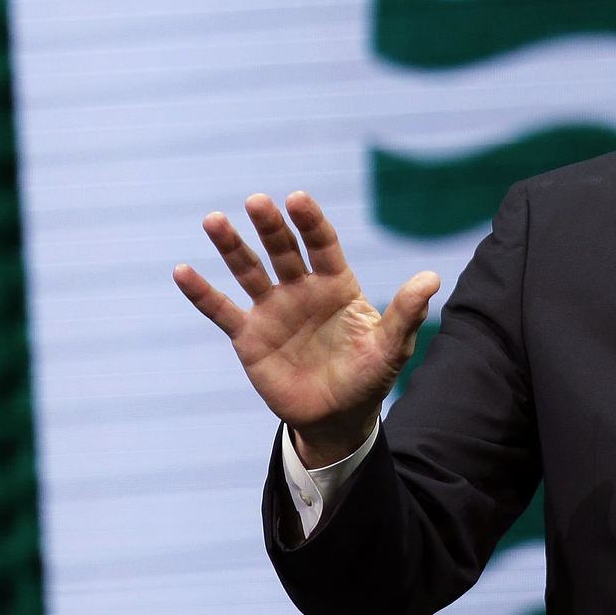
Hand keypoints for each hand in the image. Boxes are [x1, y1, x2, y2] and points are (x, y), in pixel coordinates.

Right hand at [173, 191, 437, 466]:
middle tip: (257, 202)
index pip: (322, 244)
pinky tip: (183, 271)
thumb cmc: (369, 376)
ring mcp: (273, 309)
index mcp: (337, 284)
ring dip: (231, 246)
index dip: (310, 221)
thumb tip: (432, 277)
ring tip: (213, 220)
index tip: (297, 199)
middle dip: (270, 226)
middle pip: (283, 249)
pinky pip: (222, 310)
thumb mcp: (391, 346)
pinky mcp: (249, 336)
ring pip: (249, 270)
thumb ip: (407, 311)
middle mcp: (302, 288)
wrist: (337, 416)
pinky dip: (202, 292)